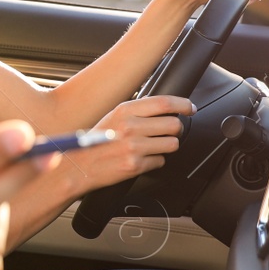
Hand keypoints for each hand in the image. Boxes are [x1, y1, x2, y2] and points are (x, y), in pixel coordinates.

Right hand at [60, 95, 192, 195]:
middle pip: (173, 124)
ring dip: (166, 146)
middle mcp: (130, 126)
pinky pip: (160, 161)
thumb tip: (162, 107)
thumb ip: (136, 111)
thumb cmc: (95, 142)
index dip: (183, 104)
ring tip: (151, 147)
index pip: (164, 103)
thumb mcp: (113, 117)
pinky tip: (141, 159)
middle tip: (168, 132)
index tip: (190, 108)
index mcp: (125, 110)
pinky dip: (155, 161)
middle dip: (176, 129)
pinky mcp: (135, 165)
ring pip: (172, 144)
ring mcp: (134, 147)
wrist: (78, 166)